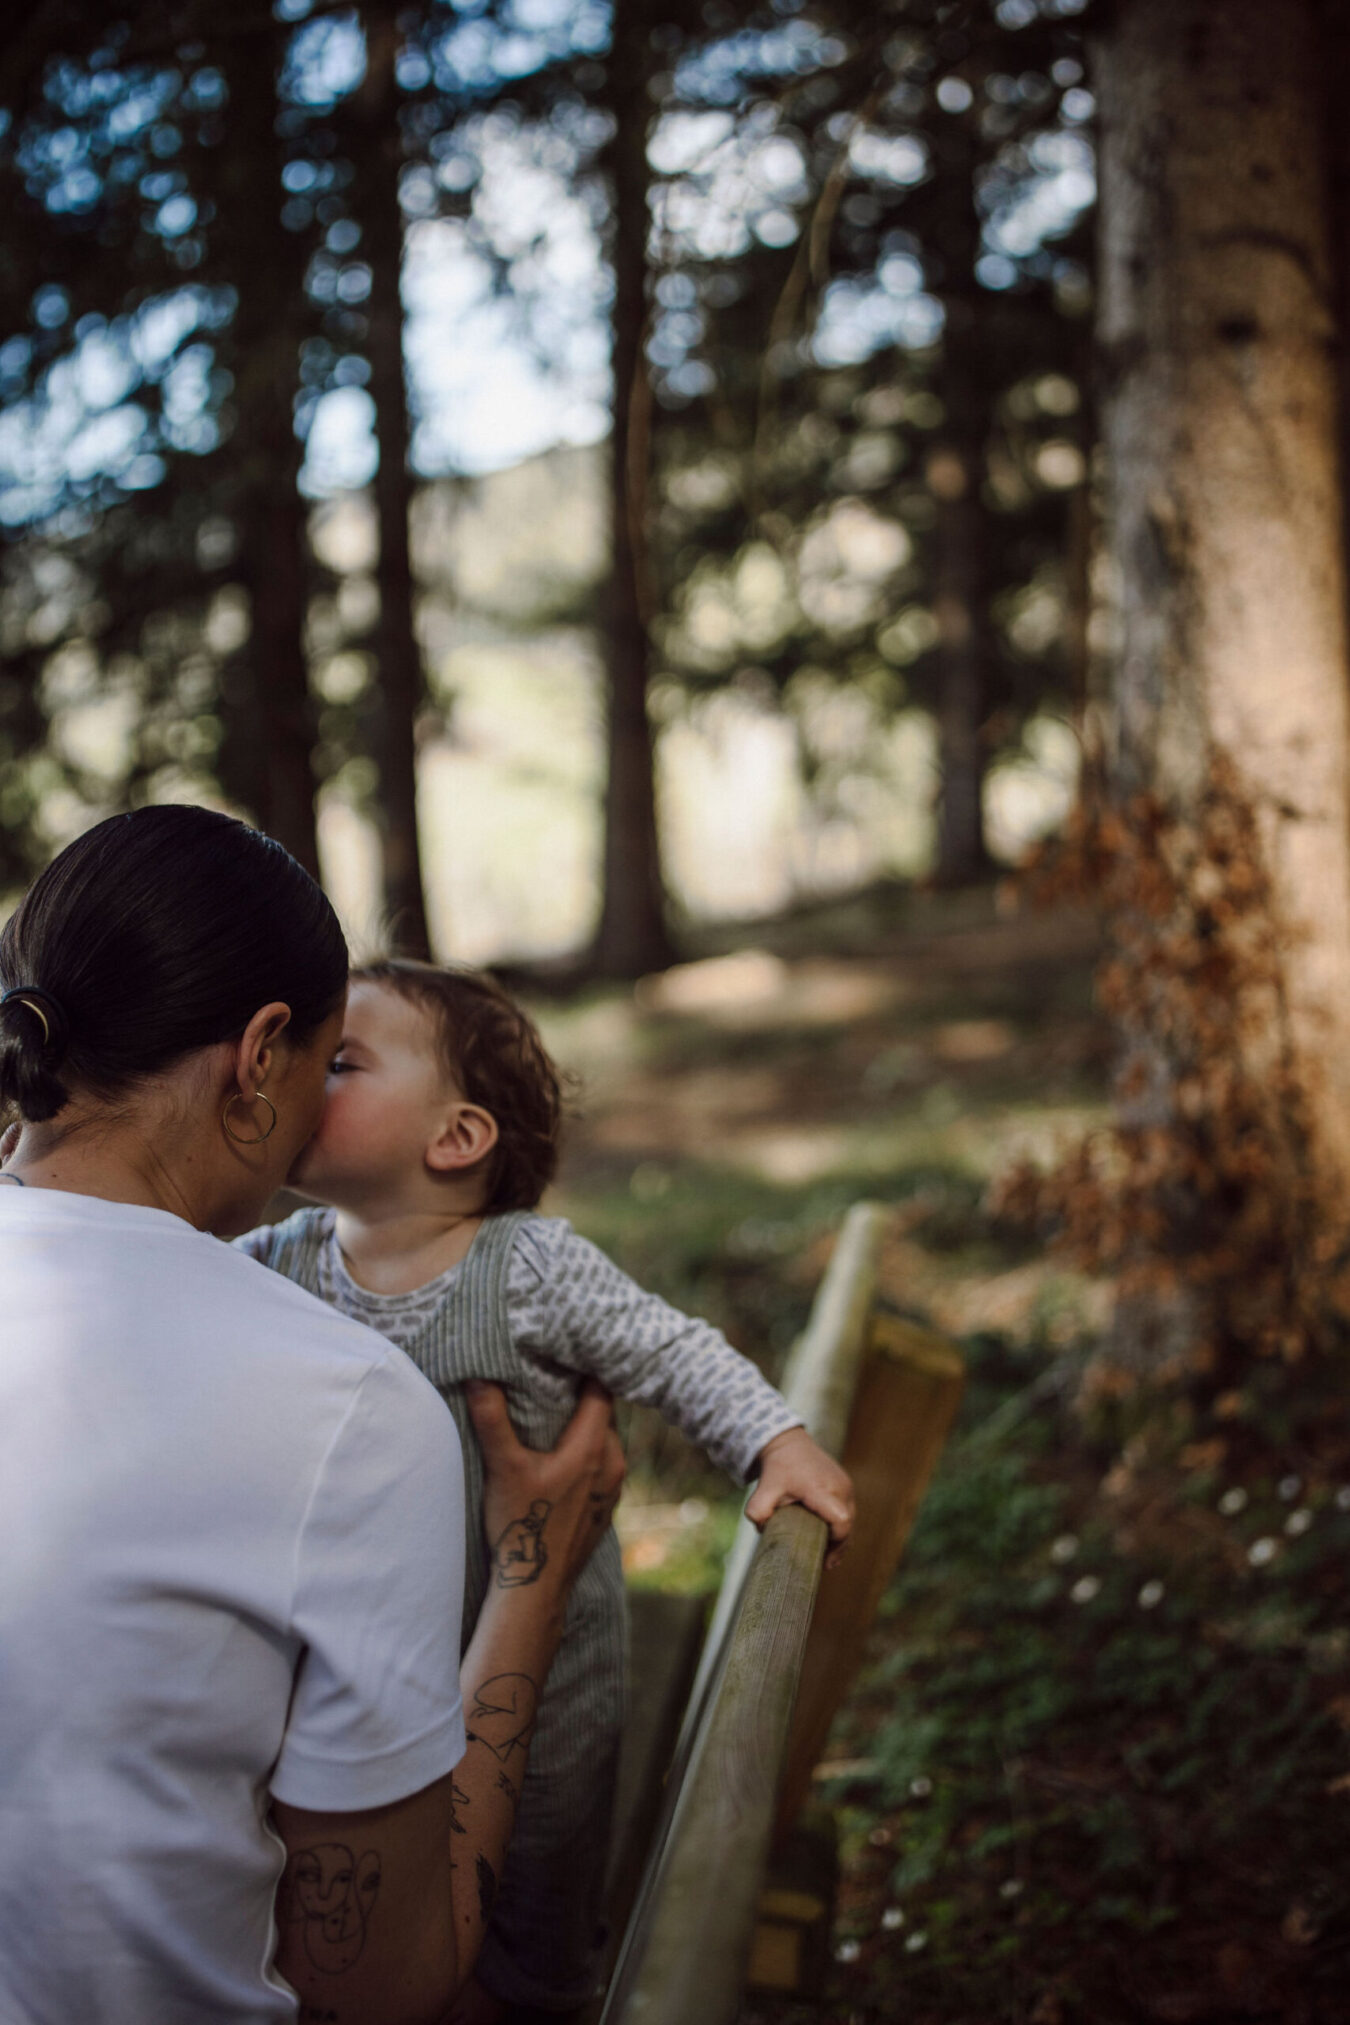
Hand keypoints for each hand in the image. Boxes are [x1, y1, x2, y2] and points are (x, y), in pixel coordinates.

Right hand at [466, 1378, 624, 1610]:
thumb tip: (478, 1376)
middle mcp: (614, 1464)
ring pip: (605, 1441)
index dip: (588, 1368)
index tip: (570, 1351)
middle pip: (604, 1414)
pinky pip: (604, 1465)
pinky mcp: (605, 1508)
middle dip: (583, 1396)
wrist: (536, 1588)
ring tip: (558, 1413)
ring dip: (586, 1426)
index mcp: (594, 1447)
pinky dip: (588, 1453)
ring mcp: (613, 1489)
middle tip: (557, 1377)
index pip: (602, 1391)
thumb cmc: (521, 1525)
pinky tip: (564, 1456)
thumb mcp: (504, 1467)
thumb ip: (492, 1419)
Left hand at [745, 1426, 854, 1569]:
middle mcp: (839, 1486)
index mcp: (821, 1489)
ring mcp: (845, 1484)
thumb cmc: (777, 1468)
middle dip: (838, 1546)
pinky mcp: (846, 1484)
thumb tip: (764, 1532)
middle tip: (825, 1564)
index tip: (824, 1558)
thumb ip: (759, 1512)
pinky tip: (831, 1539)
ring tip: (829, 1556)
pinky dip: (841, 1525)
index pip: (841, 1521)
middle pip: (848, 1525)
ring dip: (841, 1537)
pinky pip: (848, 1510)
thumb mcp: (764, 1490)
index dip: (836, 1542)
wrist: (788, 1443)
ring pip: (850, 1518)